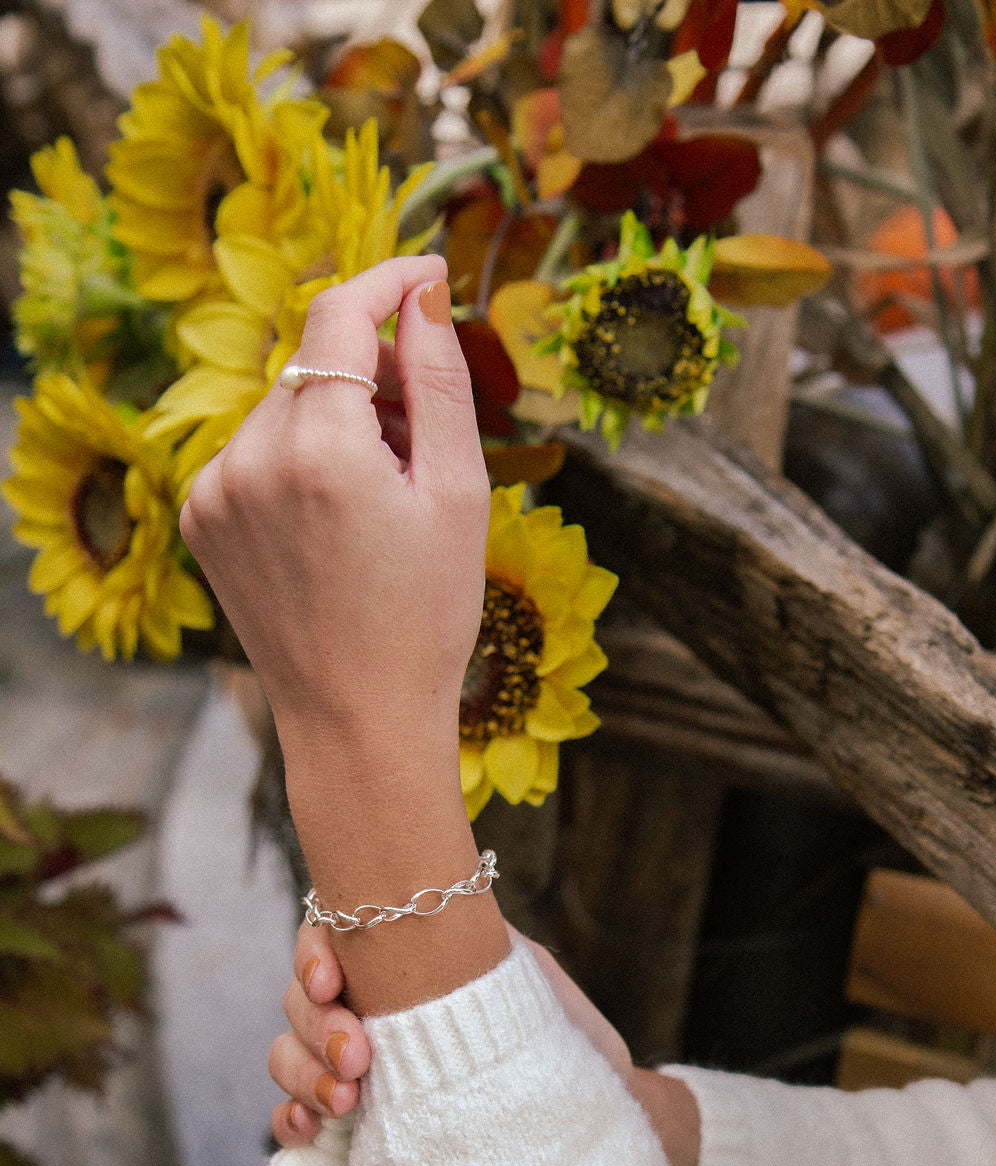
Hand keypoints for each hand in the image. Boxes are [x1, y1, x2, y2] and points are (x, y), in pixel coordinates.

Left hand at [180, 255, 490, 760]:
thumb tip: (424, 290)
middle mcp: (247, 459)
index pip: (340, 312)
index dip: (388, 279)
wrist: (359, 720)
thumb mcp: (458, 493)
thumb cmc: (426, 616)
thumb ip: (440, 380)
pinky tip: (337, 520)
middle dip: (374, 378)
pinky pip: (254, 453)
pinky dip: (298, 459)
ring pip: (285, 407)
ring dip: (337, 420)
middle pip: (316, 364)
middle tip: (425, 441)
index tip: (428, 276)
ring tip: (383, 495)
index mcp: (319, 449)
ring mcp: (213, 491)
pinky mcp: (199, 519)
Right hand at [269, 918, 634, 1148]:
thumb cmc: (556, 1030)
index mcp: (395, 965)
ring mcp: (354, 1069)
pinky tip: (309, 1130)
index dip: (311, 956)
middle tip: (358, 1059)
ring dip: (302, 1076)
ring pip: (290, 1056)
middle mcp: (367, 1010)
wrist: (591, 1107)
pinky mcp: (359, 1127)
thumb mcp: (522, 970)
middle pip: (300, 1003)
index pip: (327, 942)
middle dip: (317, 1029)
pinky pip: (297, 1119)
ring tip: (344, 1103)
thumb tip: (441, 903)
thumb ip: (471, 938)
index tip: (332, 982)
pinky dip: (291, 1122)